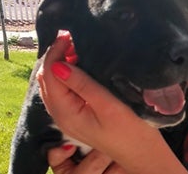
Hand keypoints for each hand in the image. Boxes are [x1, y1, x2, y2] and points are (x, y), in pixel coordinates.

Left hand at [37, 32, 187, 173]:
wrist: (141, 152)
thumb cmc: (129, 130)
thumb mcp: (107, 105)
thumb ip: (82, 84)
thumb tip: (58, 65)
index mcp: (65, 113)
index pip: (50, 75)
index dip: (55, 53)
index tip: (69, 35)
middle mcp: (61, 115)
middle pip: (47, 79)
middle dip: (55, 55)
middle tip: (73, 37)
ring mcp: (67, 116)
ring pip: (53, 83)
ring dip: (60, 63)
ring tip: (76, 46)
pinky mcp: (76, 114)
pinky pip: (62, 89)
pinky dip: (66, 73)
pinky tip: (80, 63)